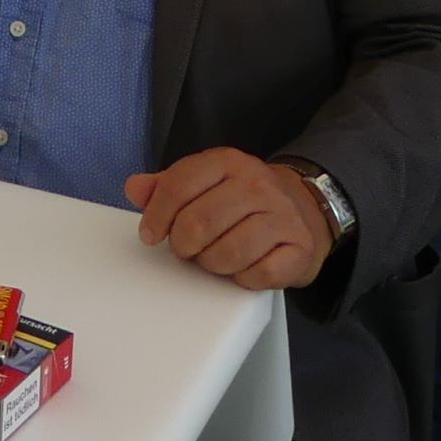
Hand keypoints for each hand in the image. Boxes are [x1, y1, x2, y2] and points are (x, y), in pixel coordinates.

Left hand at [127, 148, 334, 289]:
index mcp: (227, 162)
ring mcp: (282, 215)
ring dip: (213, 263)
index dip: (156, 216)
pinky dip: (244, 278)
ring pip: (229, 252)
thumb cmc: (244, 199)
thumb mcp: (205, 181)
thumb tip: (135, 189)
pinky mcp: (299, 247)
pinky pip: (260, 274)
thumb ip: (166, 185)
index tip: (150, 234)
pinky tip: (243, 268)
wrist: (305, 207)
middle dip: (184, 245)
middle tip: (186, 249)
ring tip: (214, 257)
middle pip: (200, 222)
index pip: (178, 186)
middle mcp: (256, 184)